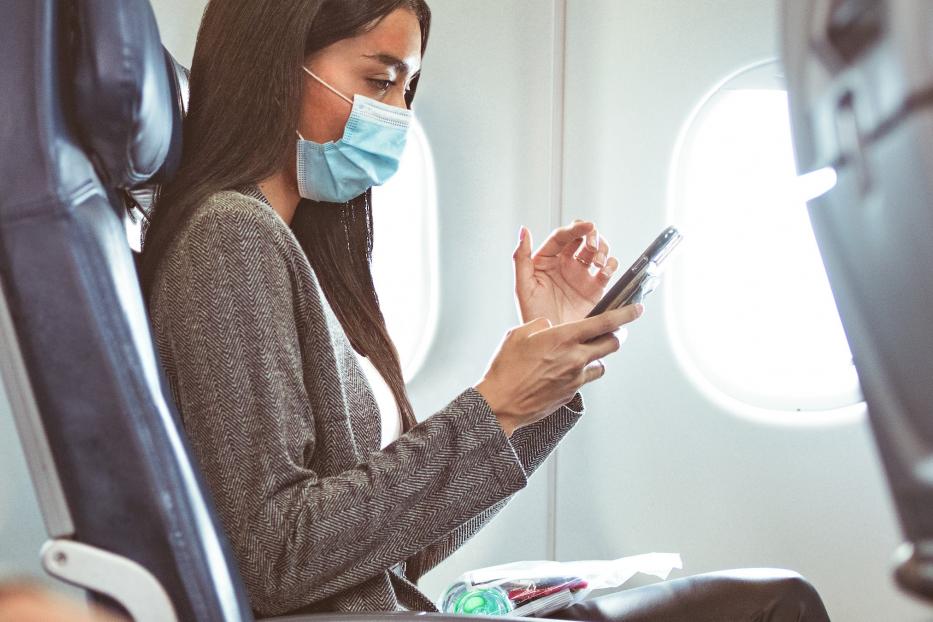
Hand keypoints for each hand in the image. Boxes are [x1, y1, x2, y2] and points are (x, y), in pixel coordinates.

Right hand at [475, 304, 643, 436]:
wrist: (501, 403)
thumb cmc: (506, 370)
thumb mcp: (518, 334)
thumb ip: (541, 325)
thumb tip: (551, 326)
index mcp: (564, 338)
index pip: (606, 323)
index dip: (626, 314)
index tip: (637, 309)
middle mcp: (575, 358)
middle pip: (612, 344)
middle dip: (616, 336)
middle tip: (614, 332)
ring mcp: (575, 378)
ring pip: (601, 364)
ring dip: (597, 357)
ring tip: (582, 354)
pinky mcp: (571, 393)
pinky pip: (585, 379)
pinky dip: (582, 373)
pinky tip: (564, 371)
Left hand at [513, 220, 620, 325]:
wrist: (551, 341)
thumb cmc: (533, 315)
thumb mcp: (523, 287)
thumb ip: (521, 258)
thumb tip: (523, 231)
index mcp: (547, 260)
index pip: (562, 236)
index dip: (575, 228)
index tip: (587, 226)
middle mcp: (565, 264)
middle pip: (583, 238)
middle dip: (591, 236)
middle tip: (592, 246)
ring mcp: (581, 275)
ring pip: (597, 250)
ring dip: (602, 249)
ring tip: (599, 262)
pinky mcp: (595, 287)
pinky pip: (607, 269)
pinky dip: (610, 266)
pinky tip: (605, 272)